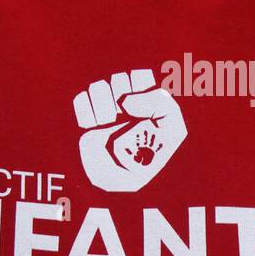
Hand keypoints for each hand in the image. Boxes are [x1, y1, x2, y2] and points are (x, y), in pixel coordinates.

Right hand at [73, 68, 187, 192]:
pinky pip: (81, 99)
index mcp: (147, 99)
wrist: (128, 179)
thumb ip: (159, 103)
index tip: (143, 105)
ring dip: (104, 105)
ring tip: (110, 123)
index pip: (138, 75)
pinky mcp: (87, 121)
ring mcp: (105, 111)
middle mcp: (125, 102)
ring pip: (98, 86)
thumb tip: (124, 101)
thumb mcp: (173, 128)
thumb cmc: (155, 154)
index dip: (140, 87)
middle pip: (118, 79)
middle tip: (126, 117)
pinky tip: (96, 125)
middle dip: (123, 97)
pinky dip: (87, 111)